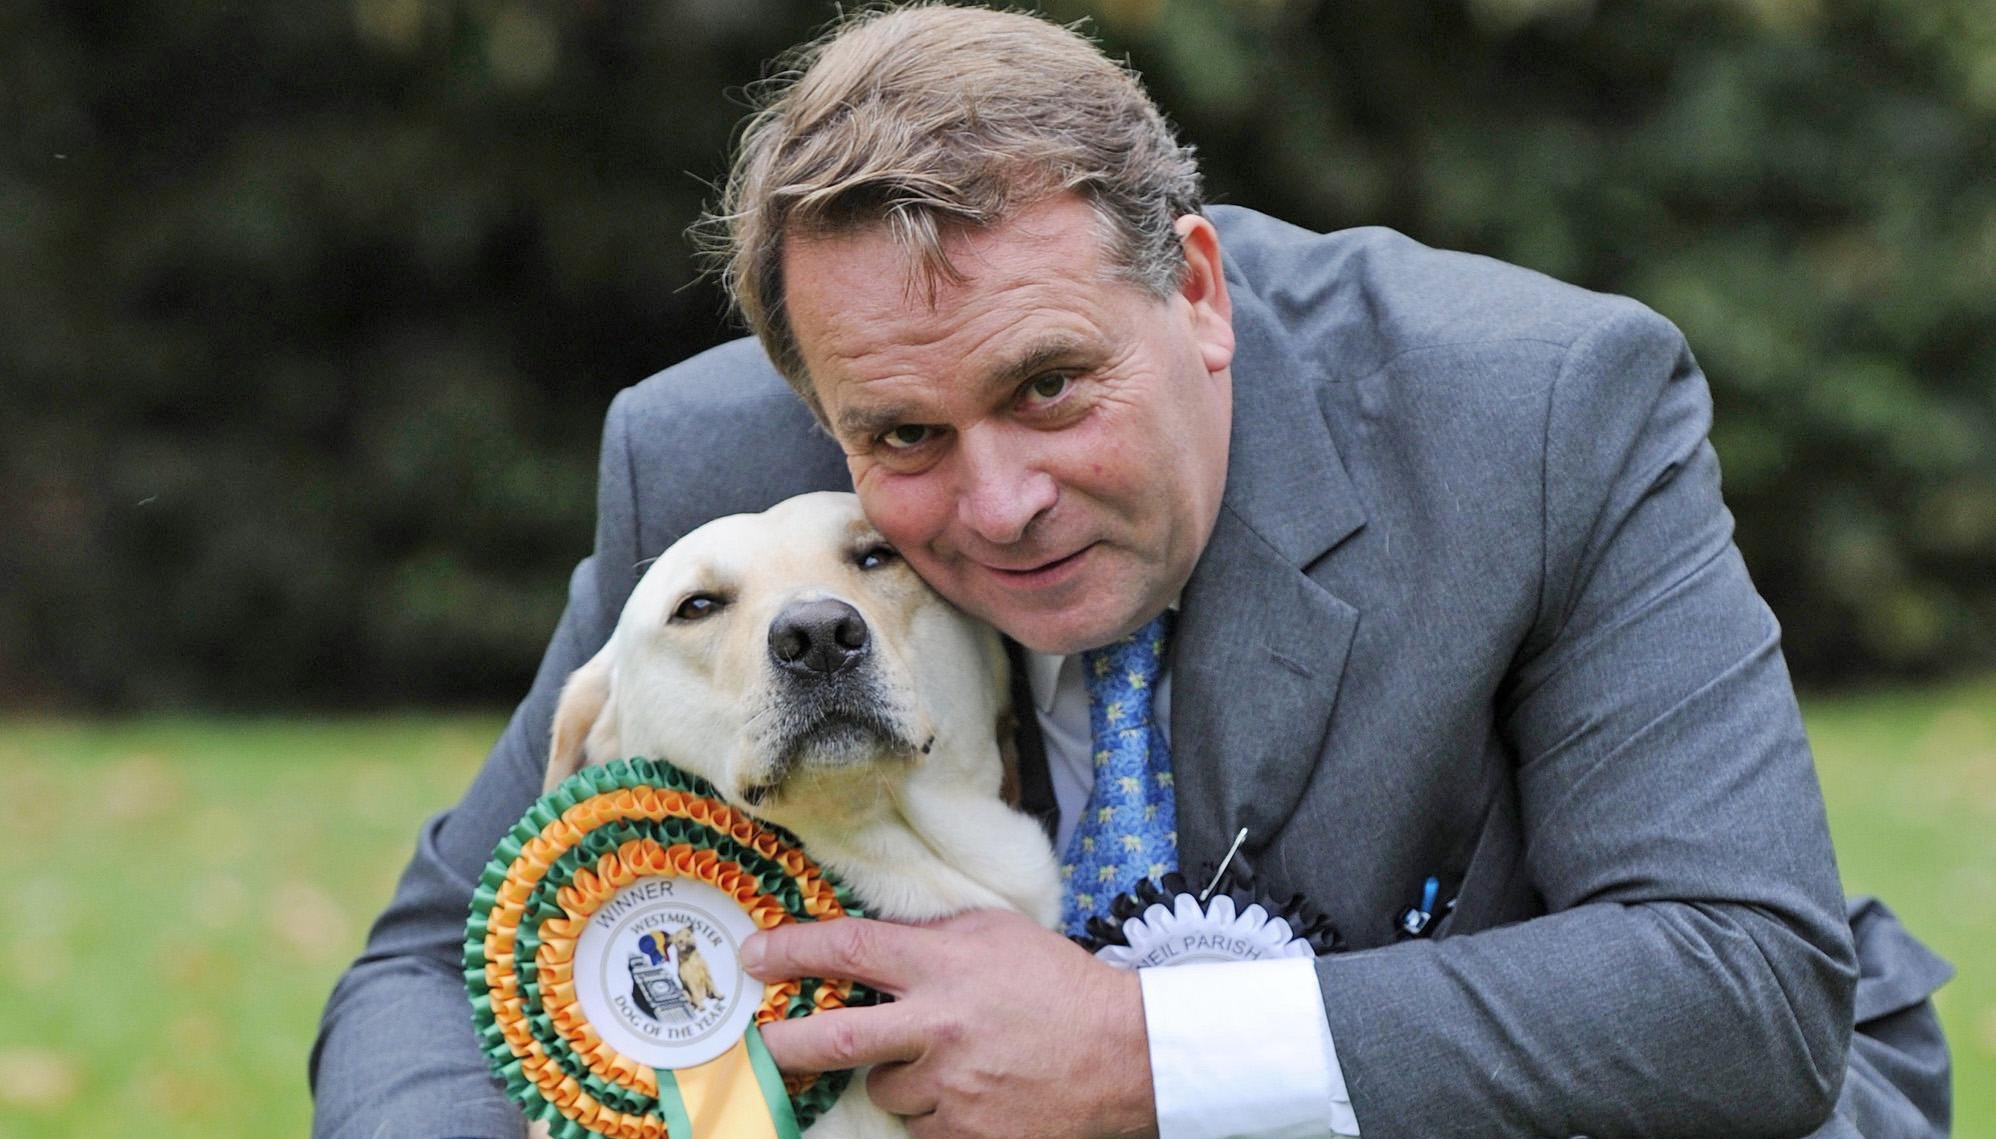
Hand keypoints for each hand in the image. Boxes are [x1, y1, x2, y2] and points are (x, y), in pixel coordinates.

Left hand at [742, 908, 1156, 1138]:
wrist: (1123, 1055)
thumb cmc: (1058, 983)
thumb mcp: (995, 932)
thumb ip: (931, 934)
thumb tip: (865, 935)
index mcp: (944, 965)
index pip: (849, 950)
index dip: (792, 951)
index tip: (755, 956)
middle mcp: (937, 1025)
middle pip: (832, 1040)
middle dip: (783, 1044)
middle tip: (761, 1043)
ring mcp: (949, 1087)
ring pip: (882, 1090)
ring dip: (896, 1079)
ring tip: (944, 1063)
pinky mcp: (964, 1134)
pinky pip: (919, 1127)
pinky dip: (930, 1114)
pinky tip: (967, 1093)